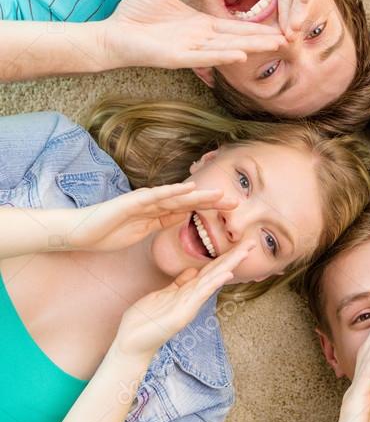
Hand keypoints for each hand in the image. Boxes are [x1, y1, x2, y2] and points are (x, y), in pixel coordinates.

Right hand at [65, 183, 235, 252]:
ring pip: (176, 196)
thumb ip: (162, 221)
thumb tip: (183, 215)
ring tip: (220, 194)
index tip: (231, 211)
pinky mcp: (132, 202)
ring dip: (199, 194)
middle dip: (212, 201)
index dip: (210, 209)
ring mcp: (144, 200)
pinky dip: (173, 192)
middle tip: (236, 201)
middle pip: (189, 200)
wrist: (82, 233)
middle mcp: (154, 202)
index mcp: (158, 212)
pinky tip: (189, 189)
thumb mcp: (144, 230)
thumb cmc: (110, 232)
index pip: (190, 209)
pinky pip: (156, 196)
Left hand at [102, 0, 285, 69]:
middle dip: (263, 38)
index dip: (257, 25)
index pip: (234, 25)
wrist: (112, 33)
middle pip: (238, 38)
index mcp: (200, 24)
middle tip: (290, 38)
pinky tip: (239, 55)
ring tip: (274, 45)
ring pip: (225, 49)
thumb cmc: (134, 15)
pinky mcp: (175, 58)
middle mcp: (199, 40)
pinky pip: (201, 57)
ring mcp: (189, 51)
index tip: (279, 23)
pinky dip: (220, 56)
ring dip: (249, 47)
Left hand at [113, 241, 253, 360]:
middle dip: (234, 257)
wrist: (131, 344)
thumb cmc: (144, 321)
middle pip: (216, 273)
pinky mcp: (182, 314)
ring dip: (229, 265)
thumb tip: (193, 270)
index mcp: (187, 292)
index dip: (224, 256)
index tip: (239, 243)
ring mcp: (189, 306)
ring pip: (212, 280)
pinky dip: (213, 283)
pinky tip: (226, 274)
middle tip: (252, 242)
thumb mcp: (163, 296)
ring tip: (245, 251)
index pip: (210, 270)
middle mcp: (192, 298)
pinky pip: (200, 295)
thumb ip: (179, 284)